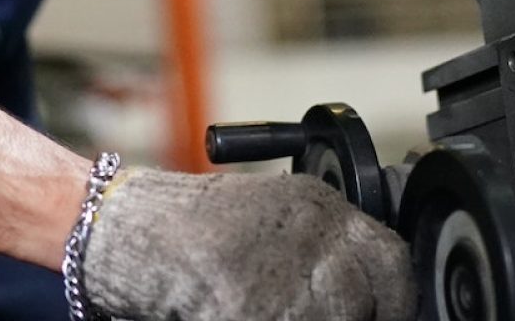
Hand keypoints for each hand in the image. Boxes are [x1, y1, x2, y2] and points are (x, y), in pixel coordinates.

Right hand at [81, 169, 415, 320]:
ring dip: (305, 318)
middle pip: (363, 302)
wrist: (122, 227)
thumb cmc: (188, 225)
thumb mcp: (270, 214)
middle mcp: (307, 232)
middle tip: (315, 314)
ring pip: (330, 318)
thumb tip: (366, 289)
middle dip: (350, 316)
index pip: (389, 260)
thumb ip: (321, 245)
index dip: (393, 298)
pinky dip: (261, 320)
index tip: (388, 313)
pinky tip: (234, 312)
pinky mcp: (247, 306)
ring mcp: (279, 273)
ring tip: (266, 310)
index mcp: (317, 205)